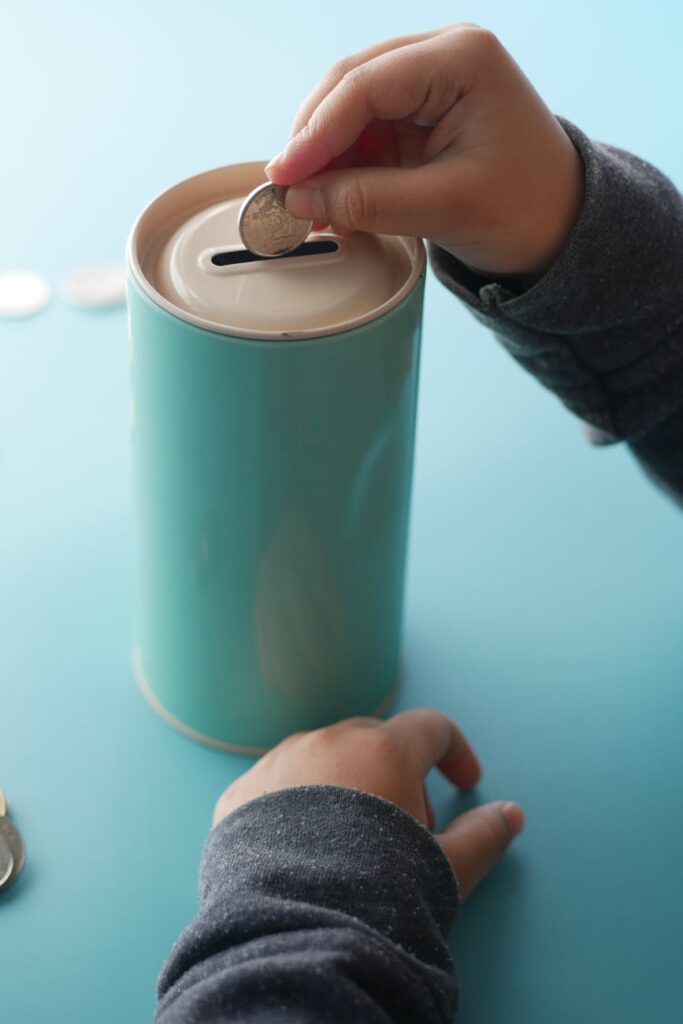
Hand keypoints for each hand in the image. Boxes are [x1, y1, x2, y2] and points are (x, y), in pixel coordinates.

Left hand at [213, 709, 523, 898]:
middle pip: (375, 740)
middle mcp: (330, 742)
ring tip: (351, 843)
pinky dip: (296, 805)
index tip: (465, 781)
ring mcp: (279, 762)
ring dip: (344, 786)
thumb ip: (483, 835)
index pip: (430, 727)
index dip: (454, 751)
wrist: (290, 924)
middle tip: (406, 827)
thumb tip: (510, 814)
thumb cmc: (377, 889)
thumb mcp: (445, 868)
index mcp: (384, 749)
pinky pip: (277, 785)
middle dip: (398, 773)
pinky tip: (302, 850)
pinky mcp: (240, 793)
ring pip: (323, 758)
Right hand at [265, 24, 583, 278]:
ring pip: (351, 110)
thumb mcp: (446, 207)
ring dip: (325, 157)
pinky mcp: (422, 117)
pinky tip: (330, 201)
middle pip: (350, 86)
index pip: (366, 84)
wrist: (564, 229)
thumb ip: (368, 200)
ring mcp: (431, 85)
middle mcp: (443, 57)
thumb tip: (299, 198)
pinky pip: (366, 134)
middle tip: (285, 190)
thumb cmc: (528, 209)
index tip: (284, 176)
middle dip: (314, 140)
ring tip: (307, 206)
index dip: (316, 131)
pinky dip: (344, 167)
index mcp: (462, 59)